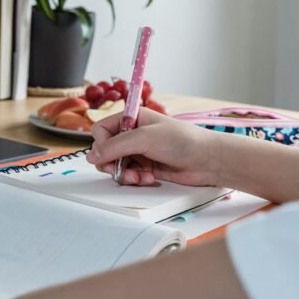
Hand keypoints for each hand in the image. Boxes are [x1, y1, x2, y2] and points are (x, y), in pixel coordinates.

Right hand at [86, 107, 222, 186]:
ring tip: (140, 177)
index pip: (101, 130)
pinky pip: (129, 176)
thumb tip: (91, 156)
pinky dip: (135, 180)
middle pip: (106, 151)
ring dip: (125, 174)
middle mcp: (132, 134)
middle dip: (112, 163)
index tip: (109, 155)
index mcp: (131, 119)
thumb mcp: (145, 138)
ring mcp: (139, 152)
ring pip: (116, 166)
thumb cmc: (182, 140)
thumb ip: (116, 146)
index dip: (101, 144)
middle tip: (120, 171)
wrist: (207, 160)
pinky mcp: (146, 168)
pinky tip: (149, 179)